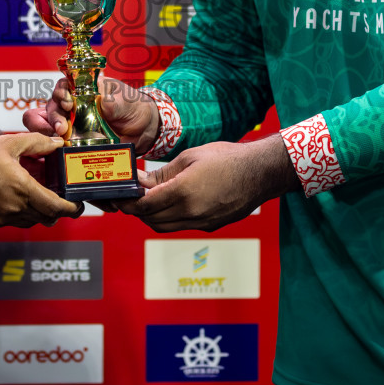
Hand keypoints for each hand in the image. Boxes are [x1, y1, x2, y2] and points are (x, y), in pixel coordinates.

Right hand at [0, 133, 82, 228]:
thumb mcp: (9, 143)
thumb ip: (37, 143)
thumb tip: (57, 143)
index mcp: (22, 188)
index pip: (56, 207)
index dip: (71, 209)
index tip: (78, 206)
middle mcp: (14, 208)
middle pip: (46, 218)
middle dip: (56, 211)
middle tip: (61, 200)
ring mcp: (0, 218)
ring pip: (30, 222)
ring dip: (38, 213)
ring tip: (37, 197)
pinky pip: (12, 222)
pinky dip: (19, 214)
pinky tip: (14, 199)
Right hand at [21, 77, 159, 154]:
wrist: (144, 129)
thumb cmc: (133, 106)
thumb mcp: (125, 100)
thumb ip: (113, 100)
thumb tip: (102, 100)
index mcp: (84, 89)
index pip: (63, 86)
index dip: (60, 93)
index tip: (68, 103)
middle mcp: (74, 105)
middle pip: (51, 106)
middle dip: (52, 115)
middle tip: (61, 127)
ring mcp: (74, 123)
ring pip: (51, 124)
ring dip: (50, 129)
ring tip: (61, 136)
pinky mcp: (76, 141)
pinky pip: (61, 142)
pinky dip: (57, 145)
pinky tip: (62, 148)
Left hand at [118, 137, 297, 232]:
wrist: (261, 172)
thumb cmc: (227, 158)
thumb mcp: (190, 157)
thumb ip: (163, 174)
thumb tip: (141, 182)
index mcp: (183, 192)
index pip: (145, 206)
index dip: (129, 203)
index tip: (122, 197)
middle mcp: (191, 212)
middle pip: (151, 221)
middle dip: (137, 211)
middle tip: (132, 198)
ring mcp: (202, 222)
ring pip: (165, 227)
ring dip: (152, 217)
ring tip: (150, 200)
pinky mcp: (211, 225)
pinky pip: (182, 226)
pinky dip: (170, 218)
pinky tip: (171, 203)